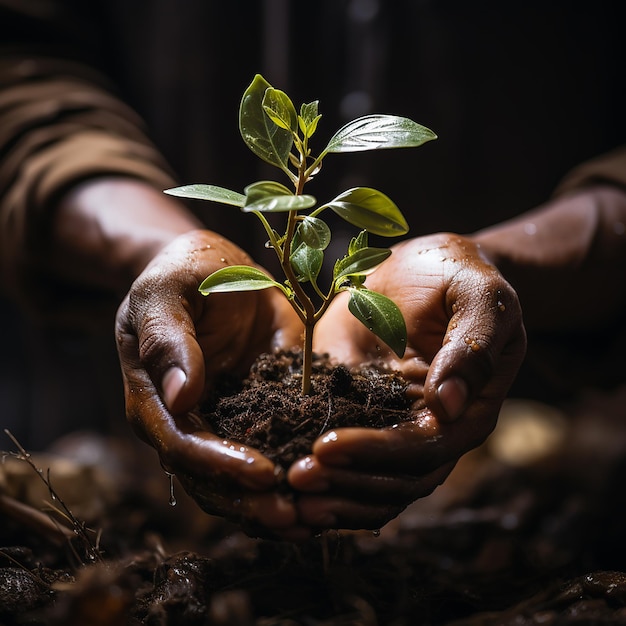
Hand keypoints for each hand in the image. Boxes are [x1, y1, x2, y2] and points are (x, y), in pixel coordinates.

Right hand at [115, 230, 307, 538]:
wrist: (215, 265)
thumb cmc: (181, 272)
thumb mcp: (166, 292)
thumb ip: (167, 339)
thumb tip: (181, 397)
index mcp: (156, 400)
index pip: (183, 447)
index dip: (221, 466)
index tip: (265, 473)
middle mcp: (190, 422)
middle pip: (214, 480)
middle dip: (253, 502)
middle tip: (299, 516)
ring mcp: (228, 421)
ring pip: (245, 480)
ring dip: (278, 502)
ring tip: (320, 517)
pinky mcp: (263, 410)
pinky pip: (280, 447)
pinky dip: (301, 470)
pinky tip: (334, 486)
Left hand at [288, 233, 526, 529]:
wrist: (423, 266)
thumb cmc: (457, 276)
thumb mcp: (477, 297)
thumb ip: (471, 347)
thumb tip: (446, 405)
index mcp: (464, 411)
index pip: (423, 450)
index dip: (375, 453)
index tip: (326, 447)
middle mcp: (427, 429)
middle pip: (393, 480)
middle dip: (345, 482)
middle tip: (296, 478)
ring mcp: (390, 424)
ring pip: (368, 482)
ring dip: (331, 494)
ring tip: (287, 496)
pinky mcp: (356, 409)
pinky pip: (343, 456)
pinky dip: (321, 473)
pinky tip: (283, 474)